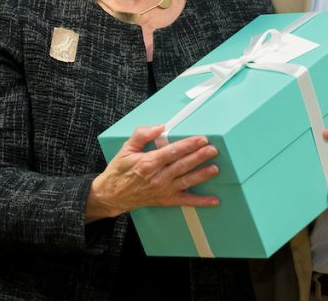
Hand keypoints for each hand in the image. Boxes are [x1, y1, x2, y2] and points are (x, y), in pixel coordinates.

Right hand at [86, 125, 221, 221]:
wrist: (112, 195)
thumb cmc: (119, 171)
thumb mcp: (126, 148)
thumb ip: (142, 134)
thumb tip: (159, 126)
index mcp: (148, 163)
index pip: (172, 152)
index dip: (188, 145)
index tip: (201, 139)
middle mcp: (157, 177)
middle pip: (183, 165)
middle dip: (199, 157)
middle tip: (213, 149)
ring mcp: (163, 190)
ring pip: (187, 181)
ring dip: (202, 175)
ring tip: (215, 168)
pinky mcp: (166, 200)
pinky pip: (186, 201)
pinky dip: (201, 202)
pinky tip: (214, 200)